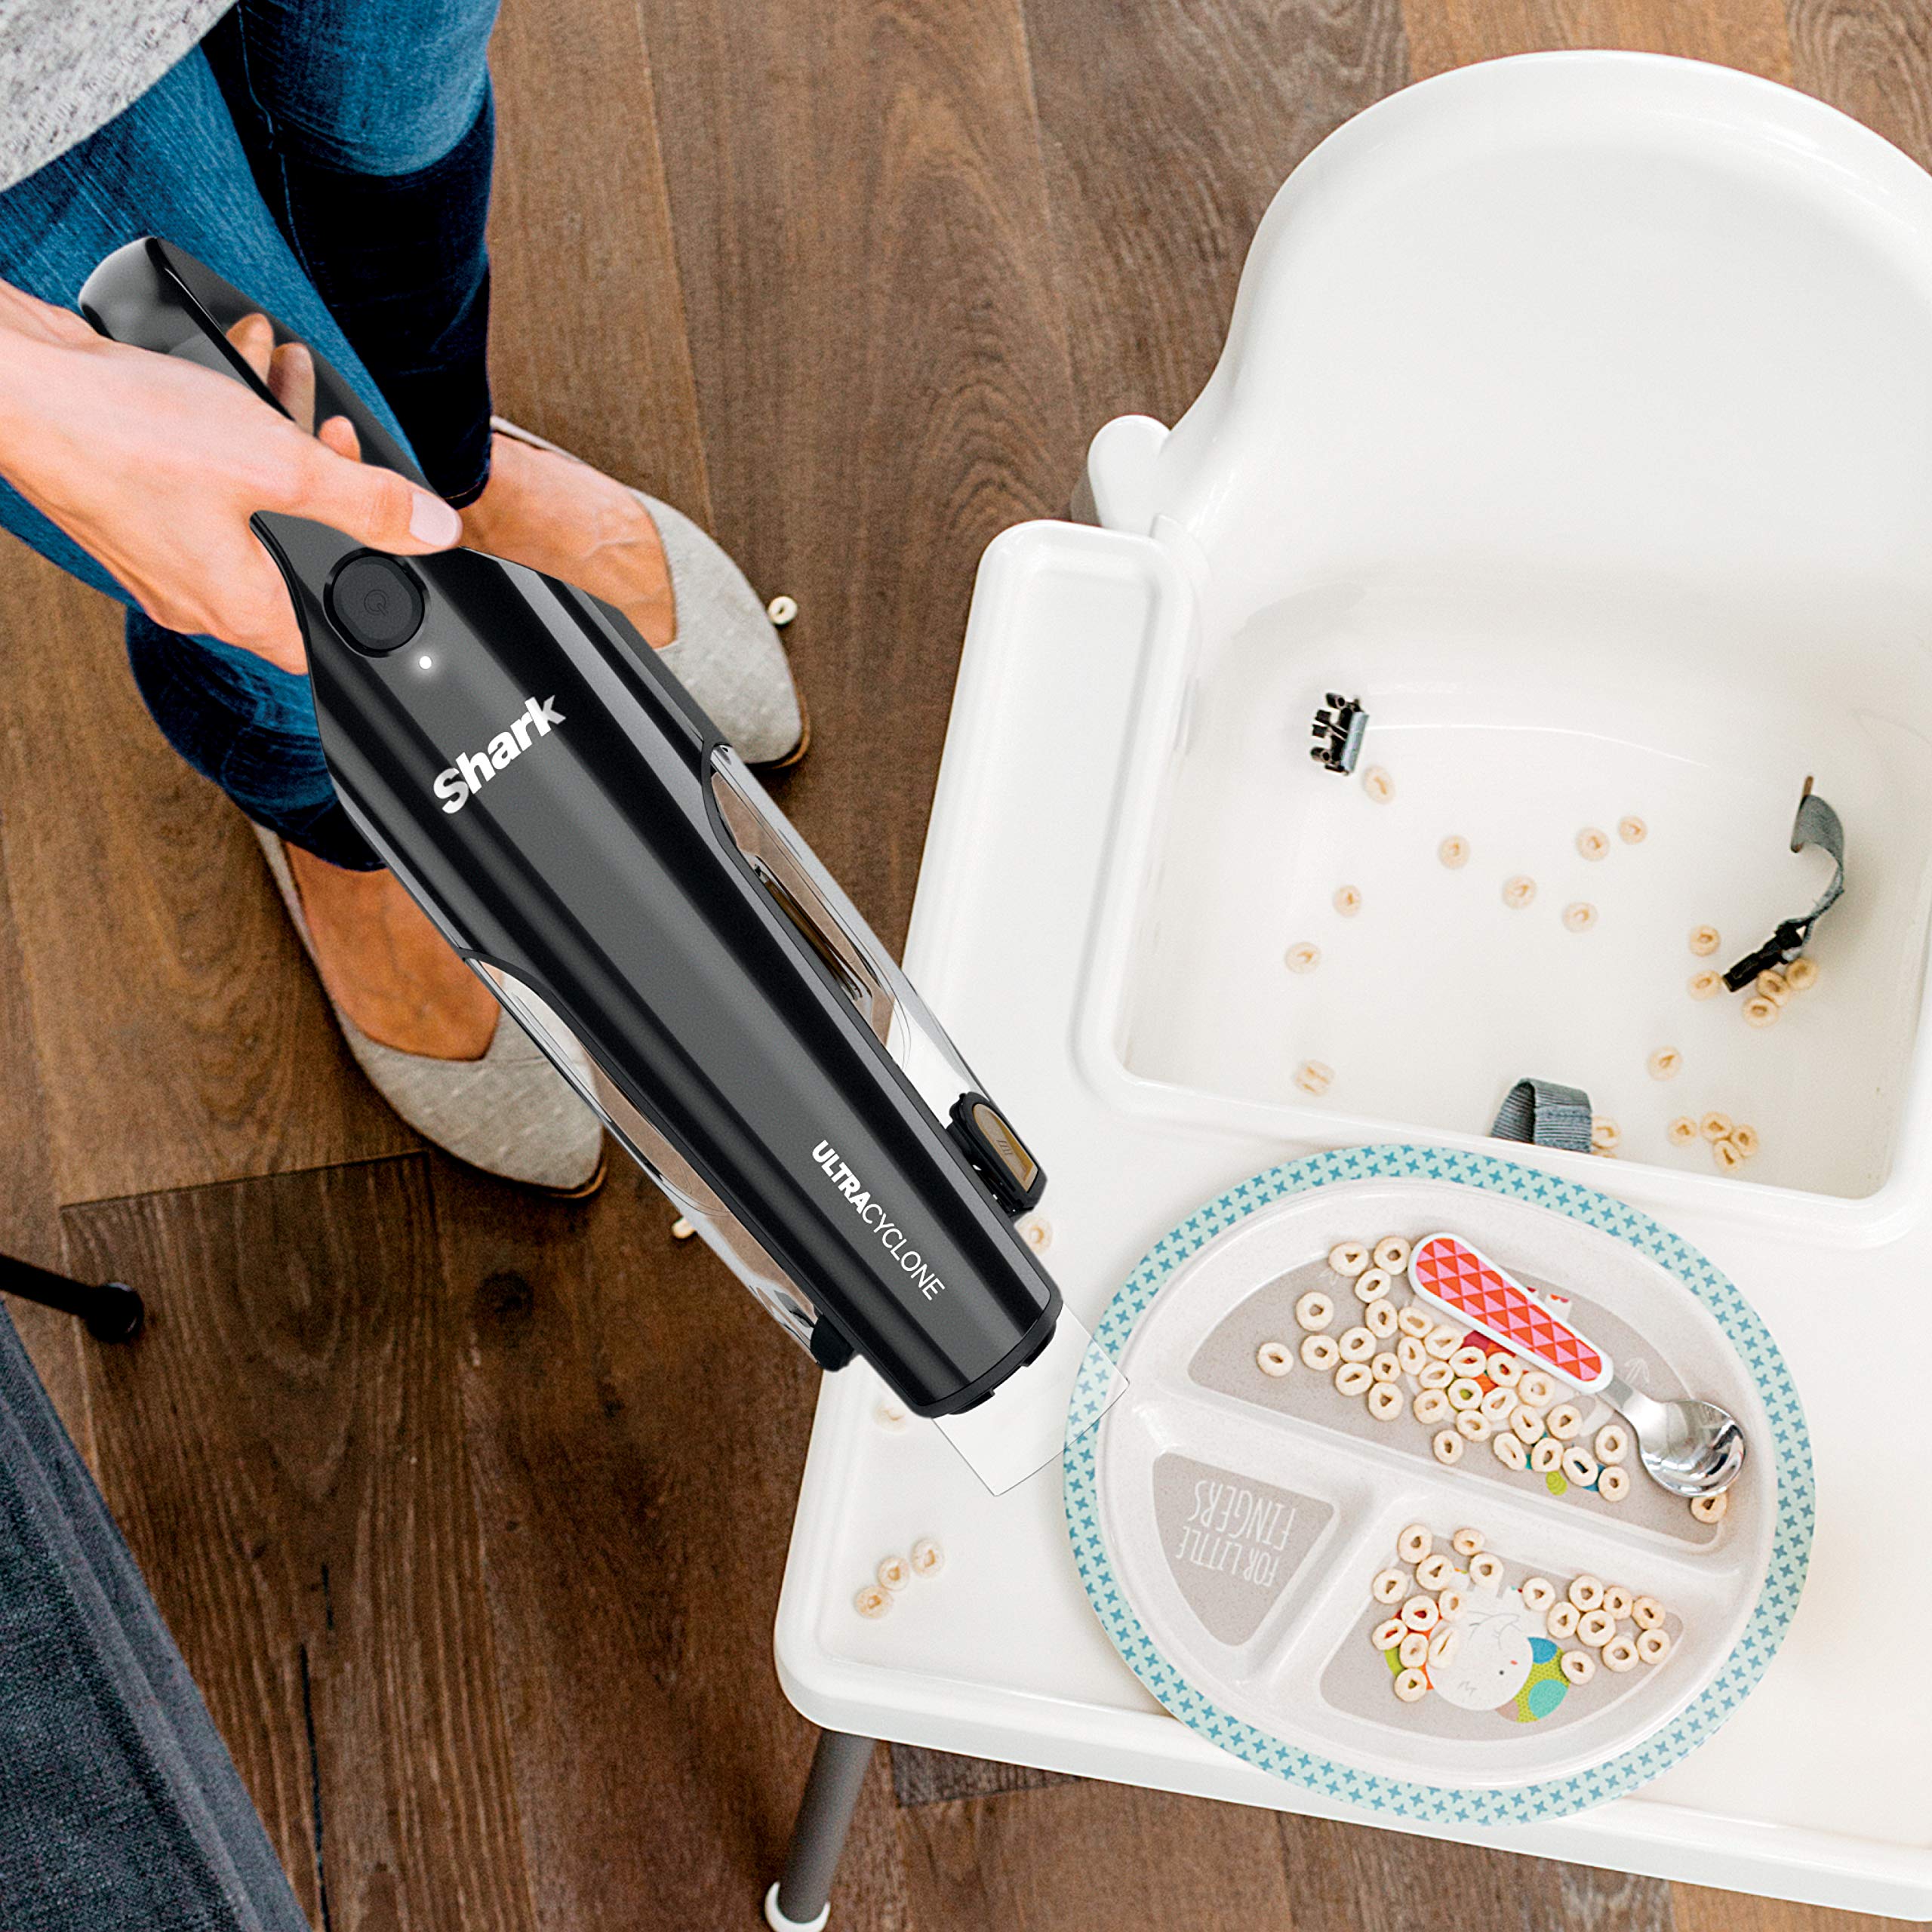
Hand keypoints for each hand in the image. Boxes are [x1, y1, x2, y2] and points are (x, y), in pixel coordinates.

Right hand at [0, 282, 461, 671]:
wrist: (18, 383)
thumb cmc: (127, 434)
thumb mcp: (281, 465)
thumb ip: (367, 503)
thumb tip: (433, 531)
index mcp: (237, 608)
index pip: (325, 644)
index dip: (367, 604)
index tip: (389, 560)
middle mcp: (194, 595)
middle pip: (293, 557)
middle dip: (328, 491)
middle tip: (341, 441)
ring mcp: (158, 553)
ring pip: (247, 506)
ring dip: (280, 443)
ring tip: (295, 386)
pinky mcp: (132, 507)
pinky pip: (202, 480)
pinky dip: (230, 434)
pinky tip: (243, 377)